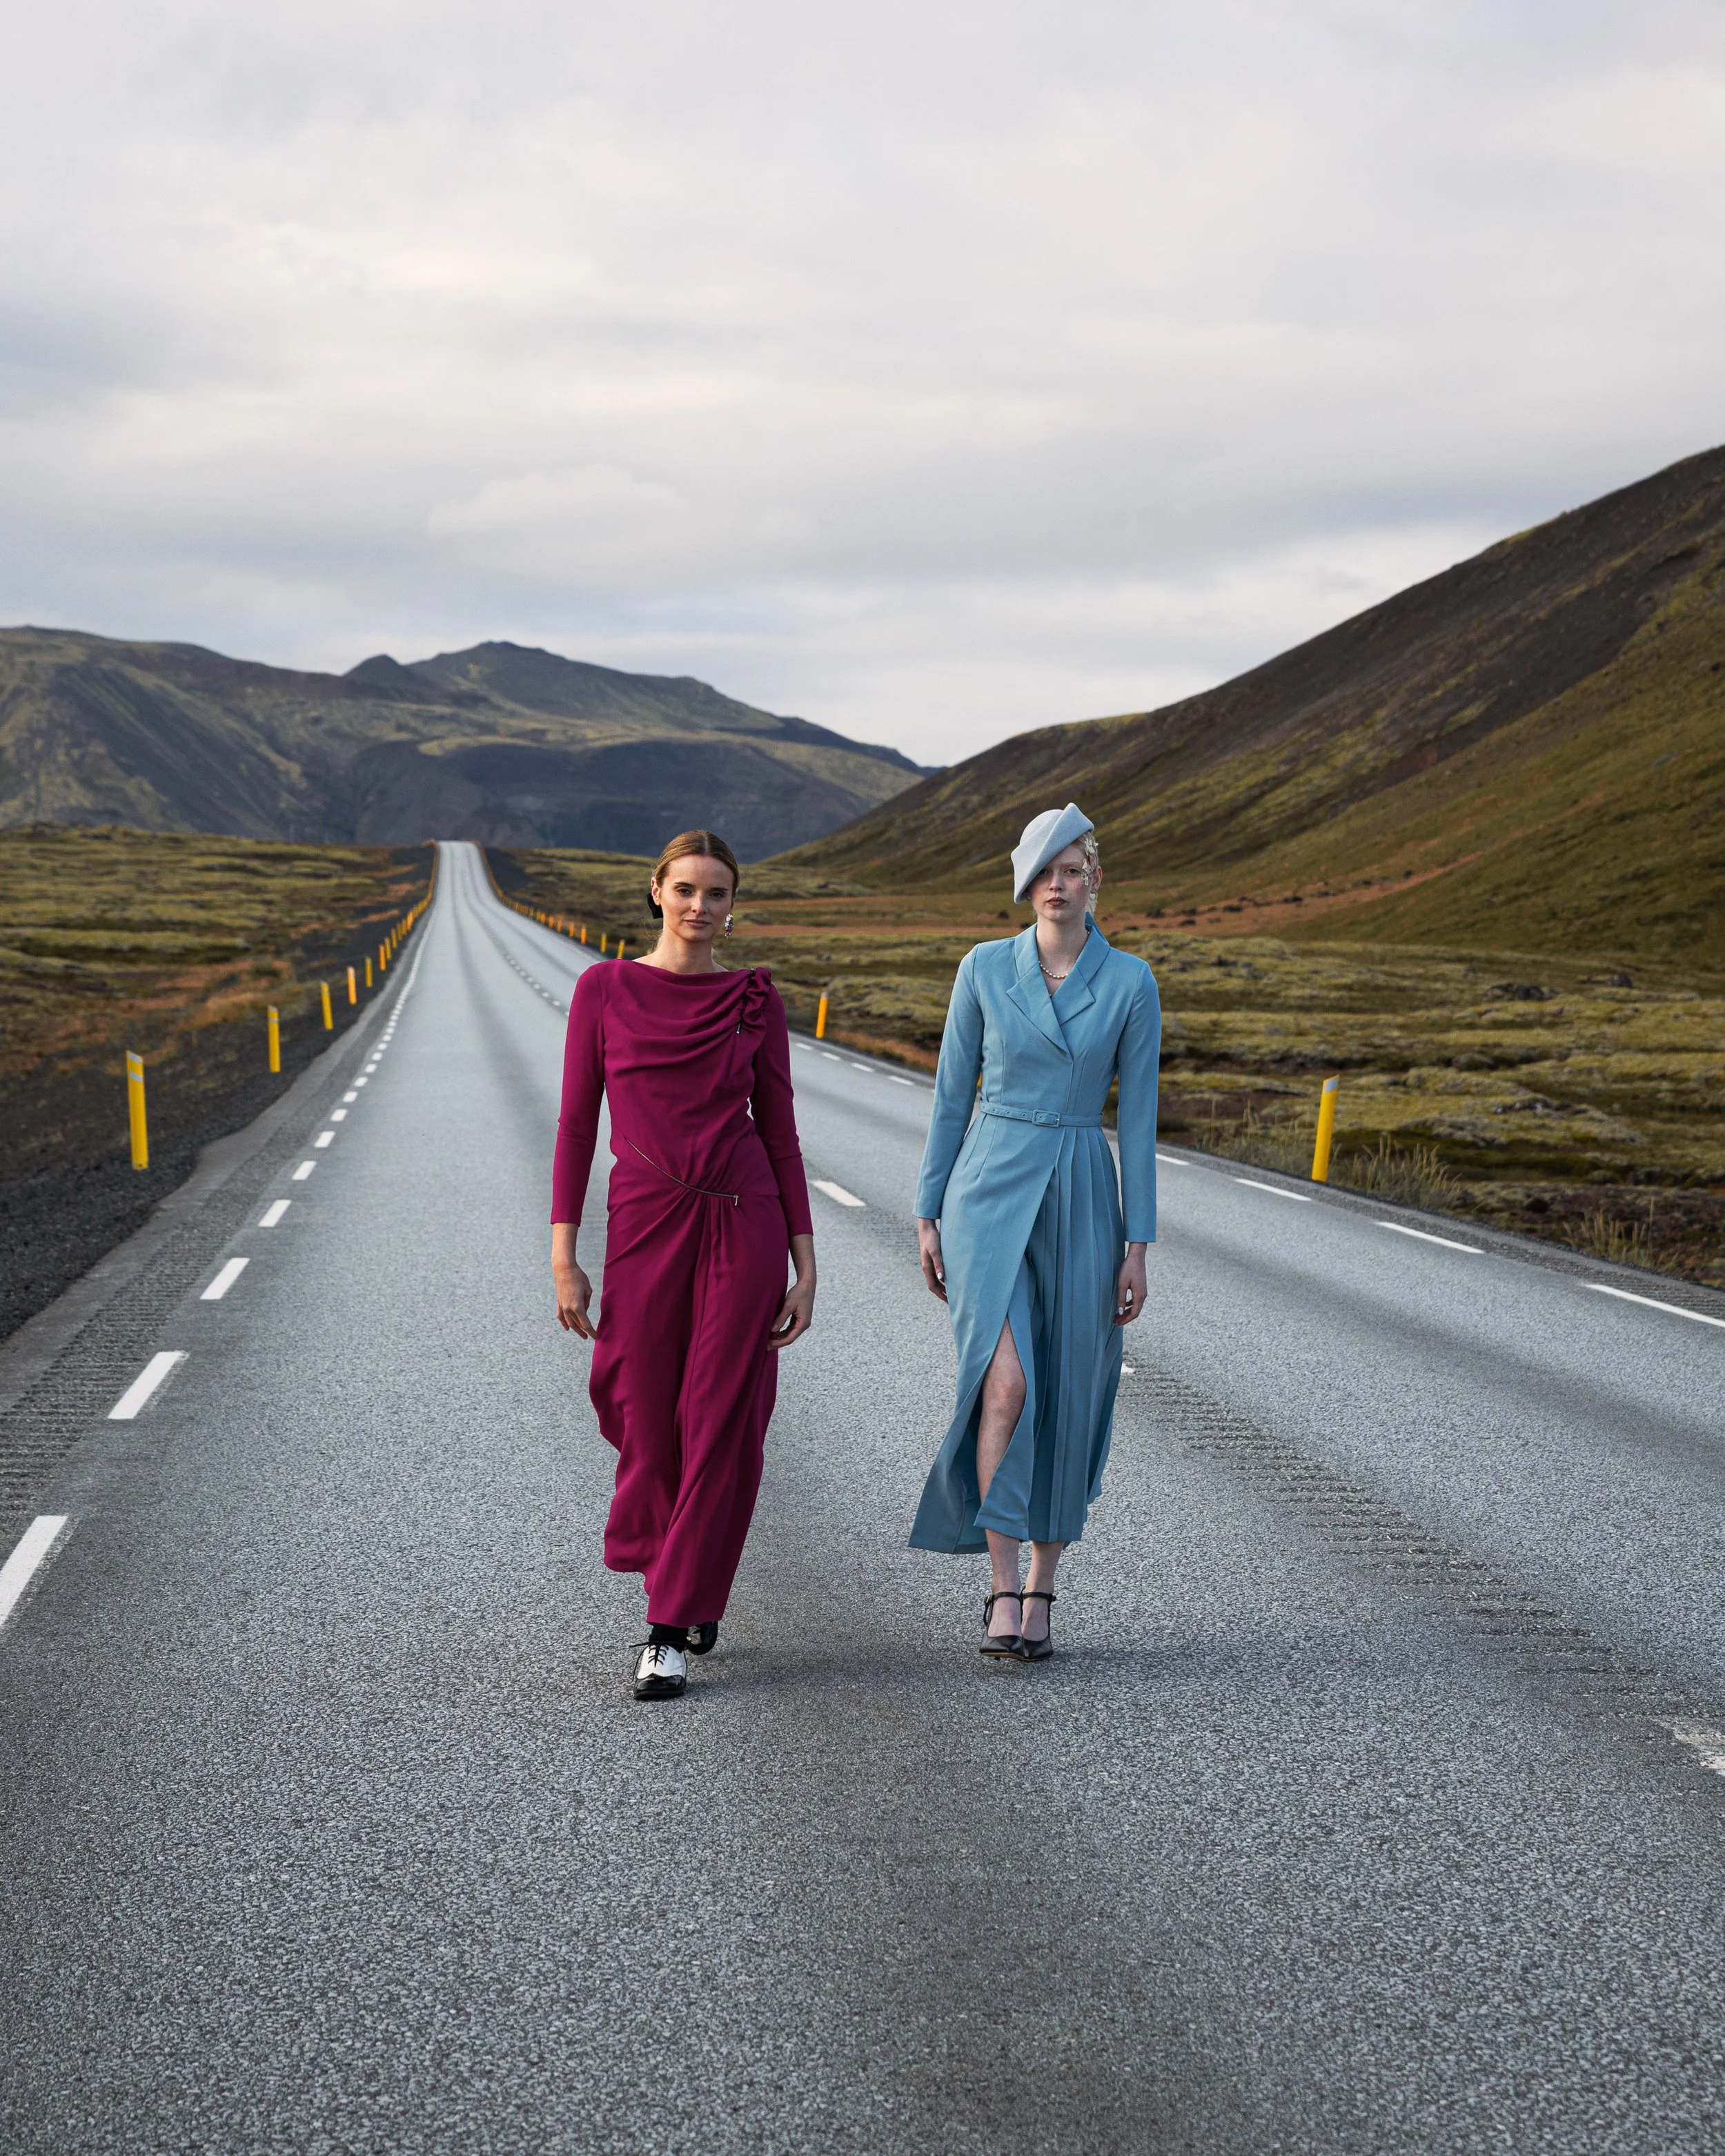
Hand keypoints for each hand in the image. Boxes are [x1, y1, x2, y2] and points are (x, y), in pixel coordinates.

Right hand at [552, 1222, 595, 1337]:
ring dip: (575, 1329)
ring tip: (581, 1334)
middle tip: (590, 1337)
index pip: (585, 1324)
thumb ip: (587, 1303)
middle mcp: (568, 1309)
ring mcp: (562, 1306)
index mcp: (577, 1306)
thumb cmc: (578, 1278)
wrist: (564, 1269)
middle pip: (577, 1324)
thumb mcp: (587, 1290)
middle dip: (584, 1331)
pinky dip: (564, 1323)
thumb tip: (584, 1311)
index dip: (591, 1331)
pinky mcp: (559, 1303)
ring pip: (569, 1322)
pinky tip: (567, 1328)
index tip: (596, 1337)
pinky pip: (561, 1316)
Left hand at [769, 1253, 815, 1350]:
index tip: (767, 1345)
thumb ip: (781, 1318)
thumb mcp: (788, 1305)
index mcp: (803, 1323)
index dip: (778, 1343)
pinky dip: (781, 1331)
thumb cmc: (798, 1293)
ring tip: (767, 1340)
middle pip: (789, 1338)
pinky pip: (789, 1329)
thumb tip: (772, 1330)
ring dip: (779, 1338)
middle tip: (765, 1346)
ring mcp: (802, 1322)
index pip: (789, 1338)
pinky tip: (773, 1332)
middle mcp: (804, 1325)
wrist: (807, 1284)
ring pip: (789, 1334)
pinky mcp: (799, 1319)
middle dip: (777, 1342)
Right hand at [918, 1218, 946, 1301]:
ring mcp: (929, 1264)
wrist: (927, 1228)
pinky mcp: (932, 1260)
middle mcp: (927, 1267)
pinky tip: (949, 1279)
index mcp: (927, 1267)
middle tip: (952, 1300)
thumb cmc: (931, 1239)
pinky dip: (942, 1279)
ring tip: (951, 1292)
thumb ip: (938, 1264)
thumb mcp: (936, 1252)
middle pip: (933, 1285)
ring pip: (935, 1280)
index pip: (932, 1286)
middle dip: (941, 1293)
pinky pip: (937, 1273)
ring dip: (942, 1287)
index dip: (940, 1294)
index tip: (948, 1301)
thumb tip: (942, 1278)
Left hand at [1114, 1244, 1147, 1325]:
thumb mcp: (1122, 1284)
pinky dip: (1129, 1305)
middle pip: (1135, 1311)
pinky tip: (1122, 1305)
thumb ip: (1121, 1299)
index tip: (1117, 1323)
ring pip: (1135, 1306)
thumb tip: (1120, 1313)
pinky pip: (1136, 1300)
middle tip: (1115, 1321)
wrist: (1137, 1257)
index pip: (1134, 1313)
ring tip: (1117, 1315)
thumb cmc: (1128, 1269)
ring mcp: (1143, 1291)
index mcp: (1139, 1296)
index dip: (1125, 1320)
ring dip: (1126, 1311)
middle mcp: (1143, 1295)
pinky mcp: (1141, 1288)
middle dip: (1125, 1317)